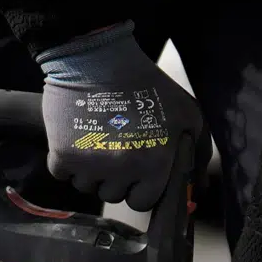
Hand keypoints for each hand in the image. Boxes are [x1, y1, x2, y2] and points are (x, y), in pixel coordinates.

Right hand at [35, 23, 199, 210]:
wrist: (98, 59)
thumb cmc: (147, 85)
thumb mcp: (188, 115)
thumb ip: (198, 154)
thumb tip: (198, 189)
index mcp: (155, 164)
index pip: (142, 202)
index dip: (139, 186)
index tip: (136, 168)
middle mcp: (122, 170)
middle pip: (113, 195)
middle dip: (115, 177)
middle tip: (116, 146)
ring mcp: (90, 165)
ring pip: (86, 187)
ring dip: (90, 171)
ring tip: (97, 139)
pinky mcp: (62, 155)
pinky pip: (62, 174)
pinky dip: (67, 161)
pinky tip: (78, 138)